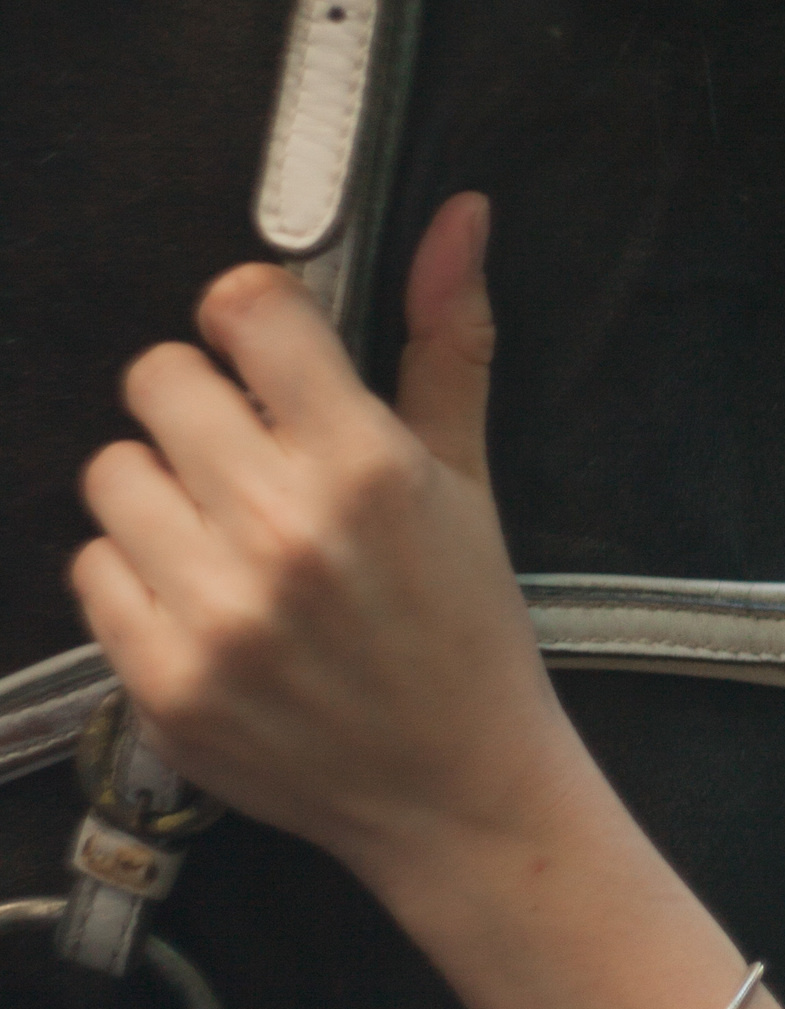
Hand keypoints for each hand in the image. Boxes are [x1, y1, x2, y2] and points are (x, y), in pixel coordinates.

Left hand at [71, 196, 579, 887]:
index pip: (246, 308)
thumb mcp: (469, 482)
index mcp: (365, 464)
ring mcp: (214, 610)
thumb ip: (446, 342)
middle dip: (199, 404)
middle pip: (159, 378)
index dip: (247, 315)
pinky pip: (91, 569)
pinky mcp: (164, 678)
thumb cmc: (464, 633)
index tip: (261, 348)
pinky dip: (136, 577)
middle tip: (244, 458)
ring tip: (220, 536)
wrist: (454, 791)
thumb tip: (458, 217)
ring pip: (111, 471)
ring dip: (158, 492)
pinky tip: (202, 602)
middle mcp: (283, 529)